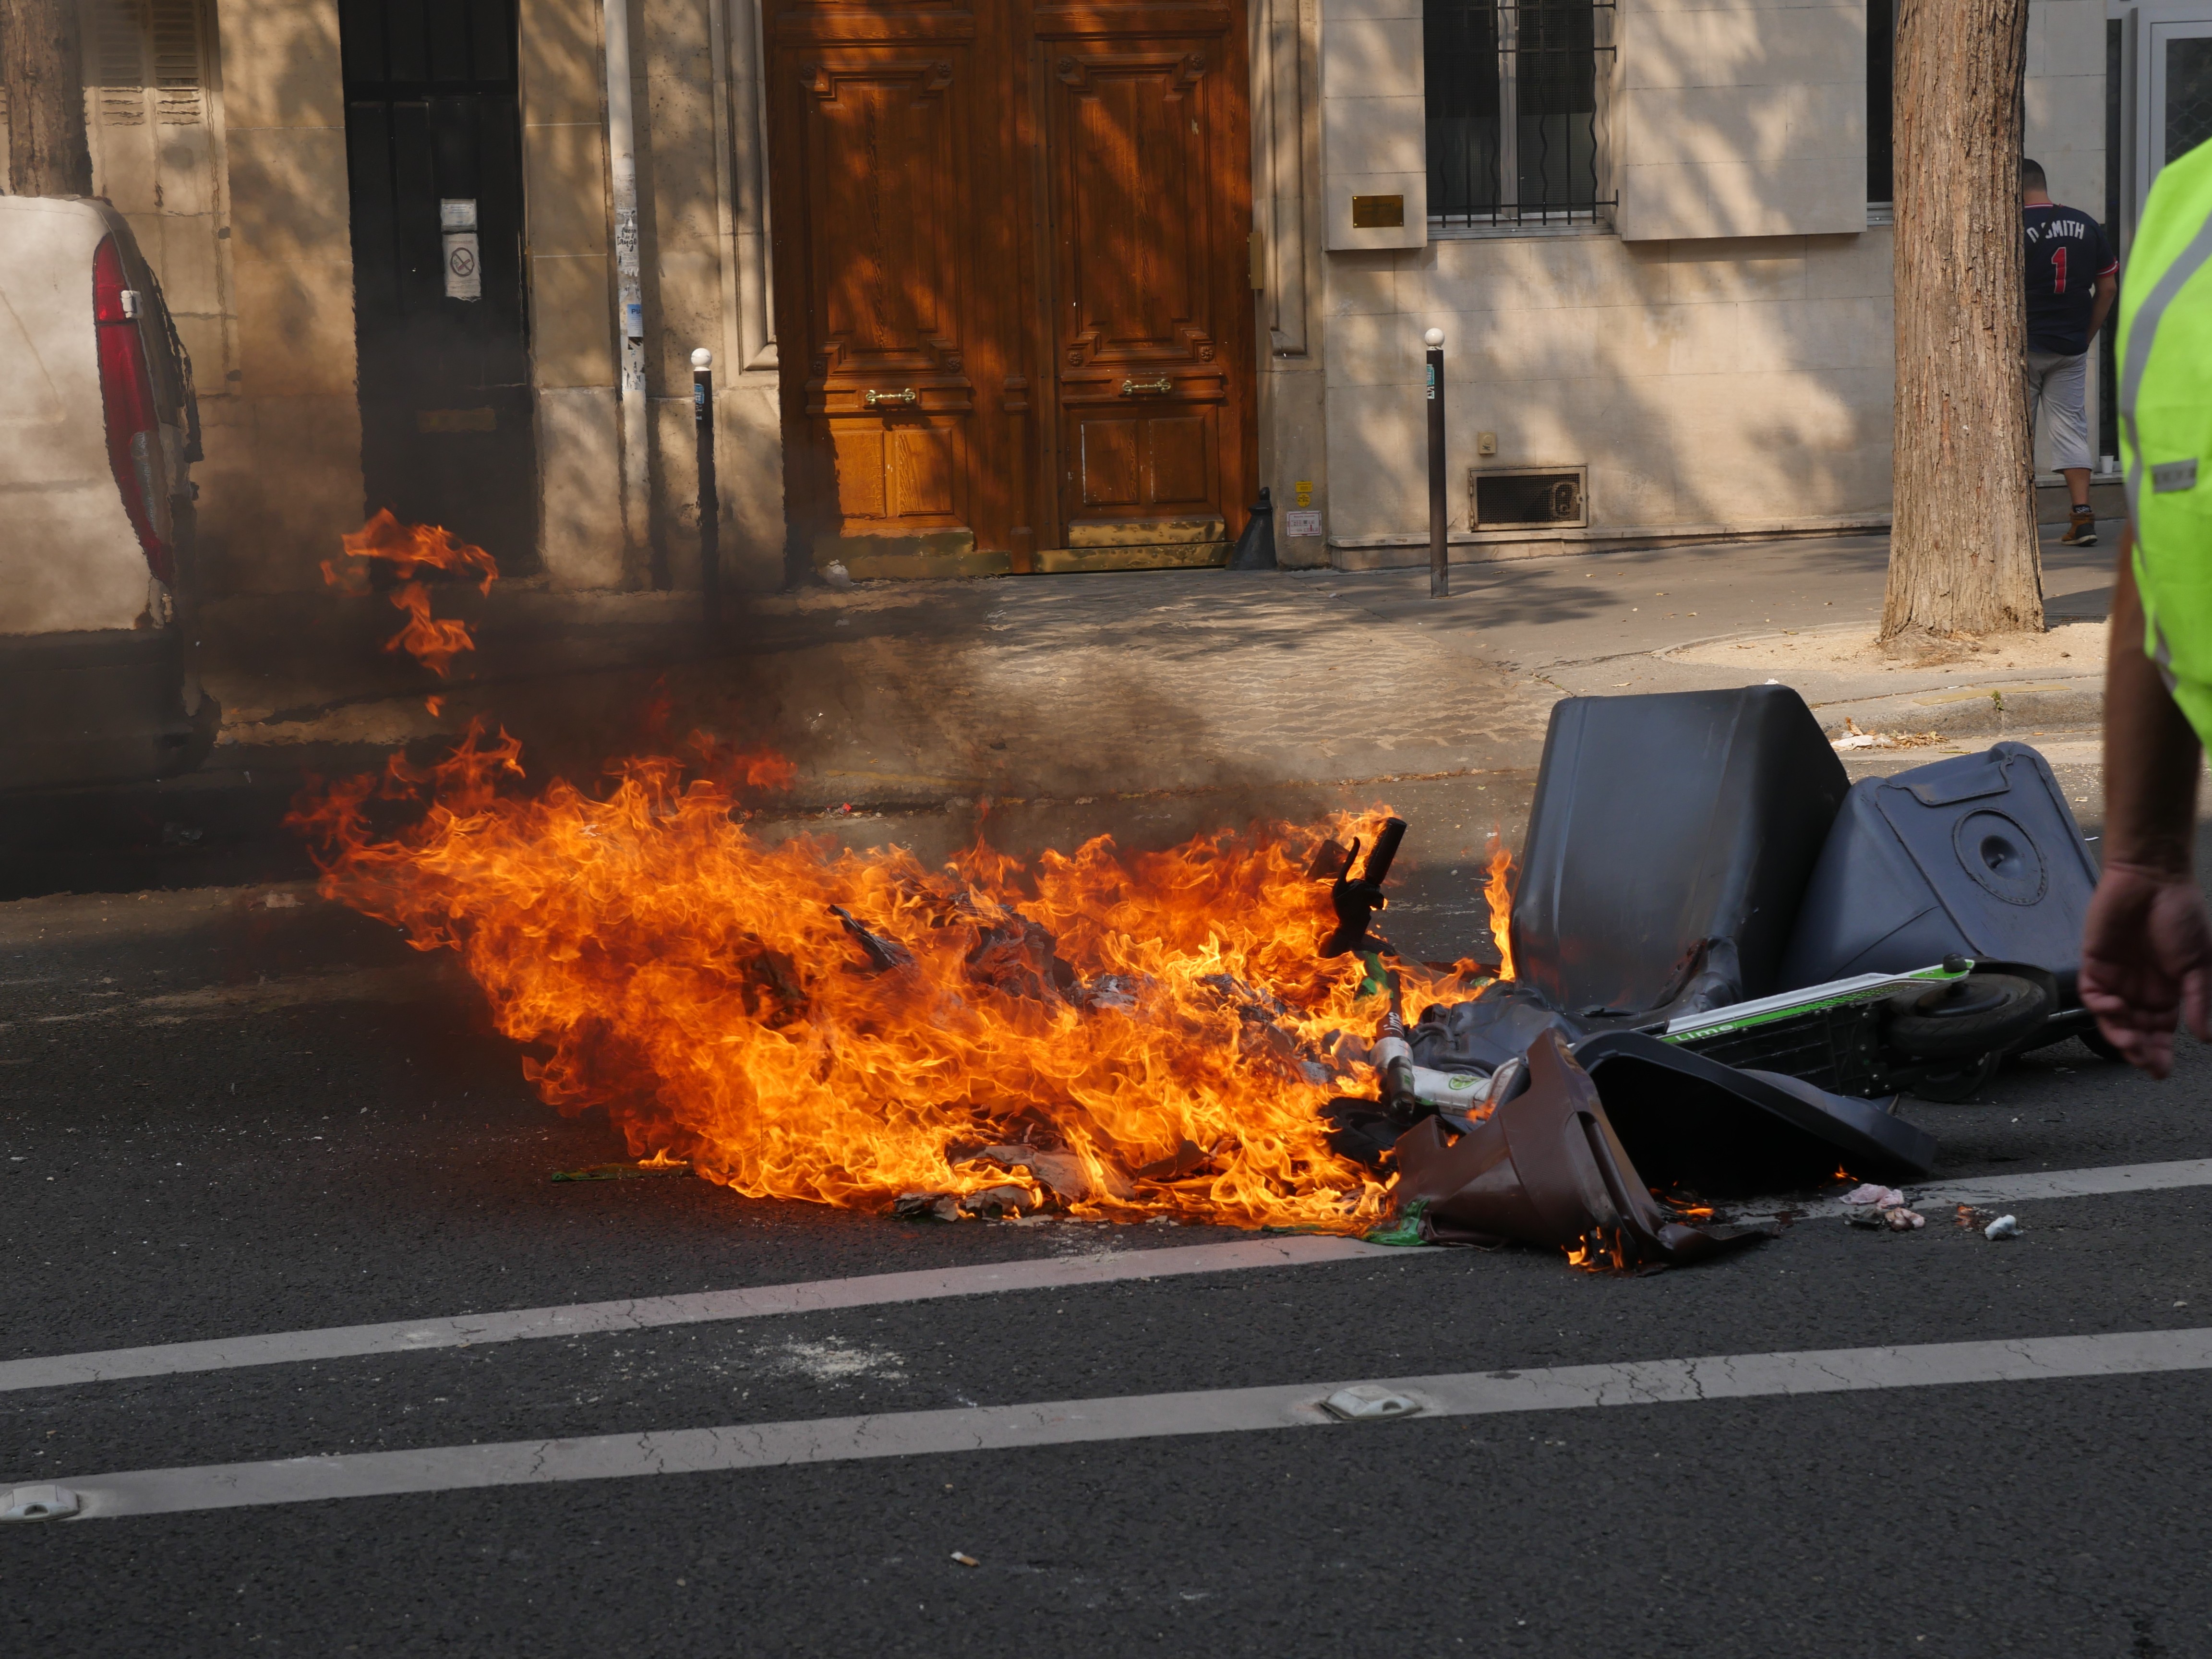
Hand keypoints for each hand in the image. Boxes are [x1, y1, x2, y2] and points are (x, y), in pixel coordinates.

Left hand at [2079, 860, 2211, 1075]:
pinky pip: (2092, 994)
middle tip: (2146, 1064)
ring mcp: (2116, 977)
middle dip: (2140, 1051)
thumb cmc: (2181, 916)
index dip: (2160, 1052)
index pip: (2161, 1031)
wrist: (2152, 880)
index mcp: (2168, 991)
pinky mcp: (2094, 964)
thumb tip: (2204, 1037)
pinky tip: (2115, 1009)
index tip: (2161, 1072)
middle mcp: (2140, 989)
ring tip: (2130, 1045)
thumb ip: (2199, 1000)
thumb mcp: (2198, 963)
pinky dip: (2102, 1006)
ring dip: (2119, 1034)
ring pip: (2112, 1018)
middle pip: (2136, 1030)